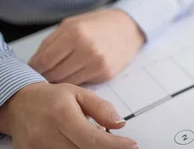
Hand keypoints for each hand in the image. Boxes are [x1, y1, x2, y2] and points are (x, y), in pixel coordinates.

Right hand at [0, 82, 137, 148]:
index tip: (132, 145)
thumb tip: (120, 124)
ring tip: (89, 137)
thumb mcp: (79, 93)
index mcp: (62, 115)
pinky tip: (78, 144)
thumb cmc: (51, 99)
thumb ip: (101, 108)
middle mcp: (47, 135)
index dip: (115, 146)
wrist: (19, 105)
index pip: (92, 140)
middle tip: (115, 142)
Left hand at [29, 9, 144, 84]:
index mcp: (75, 33)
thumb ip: (51, 44)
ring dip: (60, 79)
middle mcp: (87, 50)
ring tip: (61, 71)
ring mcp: (98, 64)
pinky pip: (81, 83)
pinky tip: (77, 71)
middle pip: (53, 75)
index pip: (43, 61)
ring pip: (66, 82)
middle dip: (46, 75)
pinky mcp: (106, 74)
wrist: (129, 26)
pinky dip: (75, 79)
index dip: (34, 68)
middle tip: (45, 72)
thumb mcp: (71, 24)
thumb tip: (34, 65)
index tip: (32, 69)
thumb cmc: (98, 24)